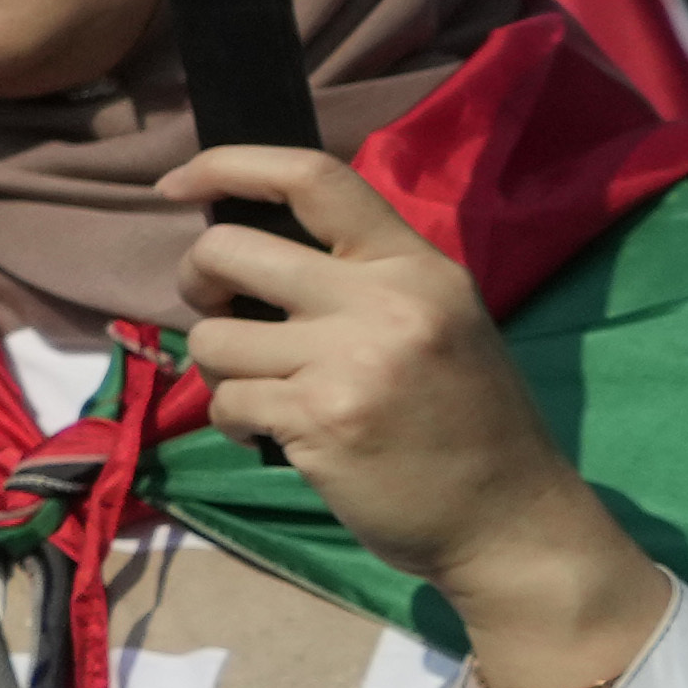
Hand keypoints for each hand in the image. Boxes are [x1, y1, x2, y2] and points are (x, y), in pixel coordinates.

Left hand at [167, 142, 673, 687]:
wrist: (510, 521)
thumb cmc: (467, 422)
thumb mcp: (440, 321)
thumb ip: (361, 279)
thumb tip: (248, 252)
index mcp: (415, 266)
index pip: (313, 177)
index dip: (227, 165)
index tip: (177, 184)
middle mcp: (383, 301)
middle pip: (228, 250)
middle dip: (198, 279)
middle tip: (220, 312)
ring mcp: (349, 361)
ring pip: (213, 336)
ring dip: (223, 368)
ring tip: (270, 392)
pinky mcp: (318, 420)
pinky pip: (226, 400)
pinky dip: (236, 419)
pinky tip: (278, 436)